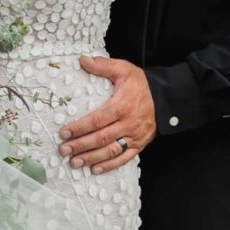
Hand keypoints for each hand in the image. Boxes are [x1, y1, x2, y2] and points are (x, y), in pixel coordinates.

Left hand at [58, 56, 156, 173]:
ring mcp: (135, 136)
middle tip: (63, 150)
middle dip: (81, 145)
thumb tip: (81, 60)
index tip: (64, 132)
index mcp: (122, 105)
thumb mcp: (123, 69)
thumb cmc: (141, 83)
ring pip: (111, 151)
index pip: (98, 120)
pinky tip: (95, 169)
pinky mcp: (140, 144)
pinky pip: (124, 158)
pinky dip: (109, 165)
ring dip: (92, 158)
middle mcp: (129, 123)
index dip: (80, 128)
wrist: (166, 97)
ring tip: (74, 162)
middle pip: (102, 138)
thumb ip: (102, 65)